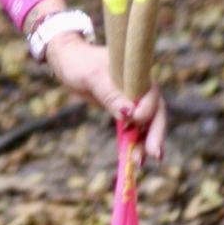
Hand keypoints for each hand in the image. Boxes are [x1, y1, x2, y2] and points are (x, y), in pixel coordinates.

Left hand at [44, 32, 166, 162]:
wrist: (68, 62)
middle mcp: (140, 87)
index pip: (151, 95)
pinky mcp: (124, 109)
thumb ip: (110, 94)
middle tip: (154, 155)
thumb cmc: (80, 63)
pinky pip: (133, 128)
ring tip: (138, 162)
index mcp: (137, 74)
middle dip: (155, 134)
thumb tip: (131, 114)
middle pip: (155, 113)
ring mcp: (133, 100)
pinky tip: (133, 158)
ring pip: (146, 124)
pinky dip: (134, 141)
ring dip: (144, 143)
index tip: (134, 119)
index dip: (147, 109)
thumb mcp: (92, 76)